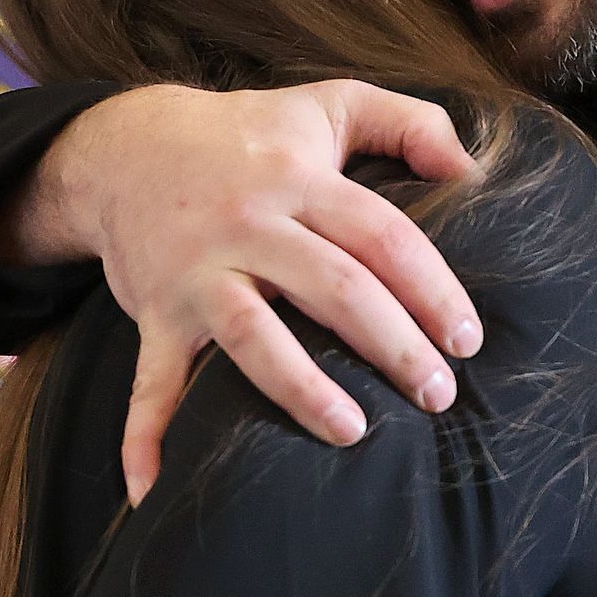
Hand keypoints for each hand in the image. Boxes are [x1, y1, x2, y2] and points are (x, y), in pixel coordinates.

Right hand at [16, 81, 483, 503]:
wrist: (124, 148)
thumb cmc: (247, 136)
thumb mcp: (328, 103)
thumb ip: (410, 121)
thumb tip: (473, 169)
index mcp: (299, 179)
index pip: (381, 236)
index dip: (431, 288)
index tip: (467, 339)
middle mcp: (248, 225)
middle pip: (333, 288)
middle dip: (394, 346)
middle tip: (439, 396)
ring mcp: (197, 274)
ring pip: (252, 336)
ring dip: (302, 390)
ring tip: (353, 433)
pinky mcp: (155, 315)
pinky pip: (149, 385)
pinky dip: (147, 440)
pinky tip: (156, 492)